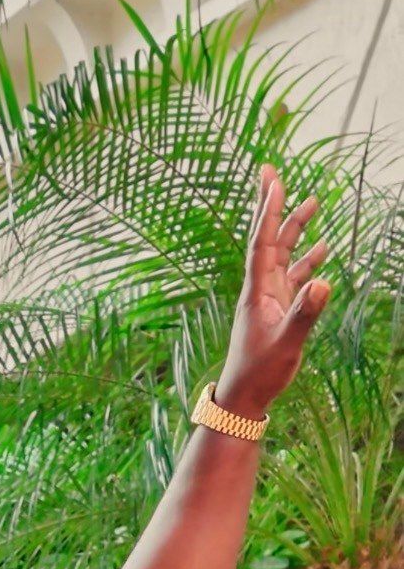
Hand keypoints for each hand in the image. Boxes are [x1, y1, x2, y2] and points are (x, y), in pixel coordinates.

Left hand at [215, 164, 330, 419]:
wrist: (244, 397)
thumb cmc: (261, 372)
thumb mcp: (286, 344)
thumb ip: (305, 314)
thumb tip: (324, 282)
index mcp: (257, 292)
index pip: (262, 242)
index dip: (268, 210)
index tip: (272, 180)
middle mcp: (260, 288)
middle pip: (268, 238)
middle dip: (271, 205)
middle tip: (272, 172)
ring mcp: (268, 297)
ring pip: (283, 254)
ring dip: (295, 229)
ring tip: (313, 202)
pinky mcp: (277, 309)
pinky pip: (293, 277)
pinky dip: (306, 261)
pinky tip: (322, 250)